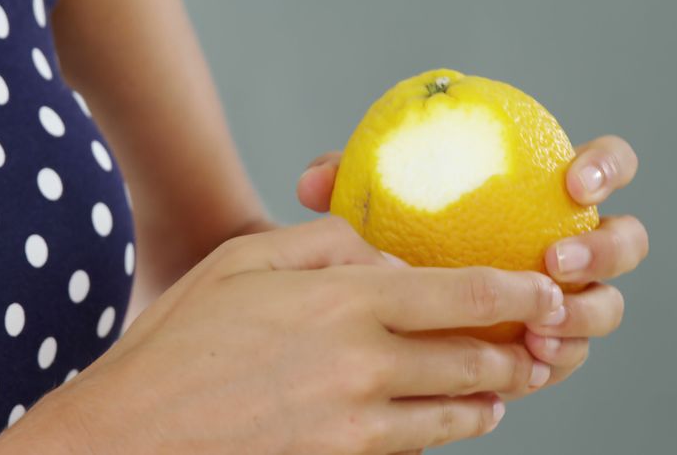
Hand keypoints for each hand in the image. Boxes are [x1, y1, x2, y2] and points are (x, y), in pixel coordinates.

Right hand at [0, 218, 568, 454]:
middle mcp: (362, 364)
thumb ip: (323, 242)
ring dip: (488, 403)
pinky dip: (438, 437)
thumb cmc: (177, 341)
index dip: (519, 296)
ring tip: (499, 394)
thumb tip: (384, 256)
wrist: (130, 441)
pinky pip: (413, 452)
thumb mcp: (241, 259)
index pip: (464, 295)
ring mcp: (355, 428)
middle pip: (474, 361)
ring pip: (455, 416)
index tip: (546, 296)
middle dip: (515, 355)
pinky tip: (440, 426)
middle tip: (534, 349)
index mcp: (343, 300)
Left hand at [296, 135, 648, 397]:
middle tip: (555, 260)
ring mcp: (568, 296)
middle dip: (605, 250)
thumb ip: (351, 182)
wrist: (393, 298)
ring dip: (585, 317)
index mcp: (547, 190)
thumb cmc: (395, 228)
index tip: (574, 183)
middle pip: (625, 241)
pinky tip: (525, 367)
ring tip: (541, 329)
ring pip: (606, 307)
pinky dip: (554, 359)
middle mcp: (570, 241)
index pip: (603, 164)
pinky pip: (568, 354)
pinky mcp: (550, 344)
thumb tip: (317, 181)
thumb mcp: (374, 200)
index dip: (606, 167)